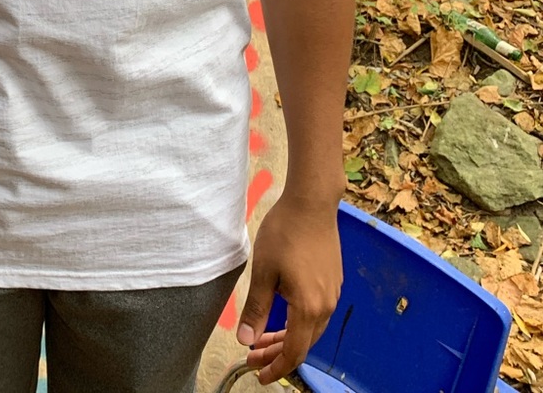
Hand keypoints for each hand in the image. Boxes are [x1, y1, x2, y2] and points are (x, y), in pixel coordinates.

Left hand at [237, 193, 341, 385]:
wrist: (311, 203)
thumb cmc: (285, 233)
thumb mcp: (263, 271)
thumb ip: (256, 309)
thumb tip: (245, 340)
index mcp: (308, 307)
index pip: (294, 352)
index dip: (276, 367)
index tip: (259, 375)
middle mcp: (326, 305)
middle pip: (304, 343)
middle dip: (277, 354)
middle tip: (253, 356)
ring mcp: (332, 292)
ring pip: (311, 329)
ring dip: (288, 337)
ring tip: (263, 338)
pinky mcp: (333, 280)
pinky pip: (317, 313)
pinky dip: (299, 322)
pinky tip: (283, 314)